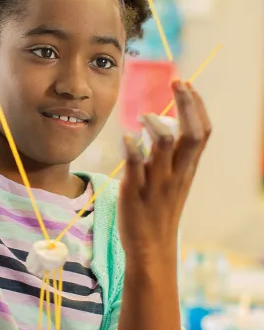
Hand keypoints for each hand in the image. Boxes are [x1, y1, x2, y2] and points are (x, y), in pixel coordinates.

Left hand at [119, 81, 210, 266]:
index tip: (186, 84)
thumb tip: (166, 124)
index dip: (197, 105)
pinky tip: (126, 137)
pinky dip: (131, 146)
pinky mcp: (134, 190)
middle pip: (191, 132)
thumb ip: (172, 155)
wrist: (150, 248)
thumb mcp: (173, 181)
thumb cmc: (158, 211)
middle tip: (176, 81)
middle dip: (186, 103)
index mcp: (187, 169)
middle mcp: (176, 172)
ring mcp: (157, 181)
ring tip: (143, 116)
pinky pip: (136, 164)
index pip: (202, 131)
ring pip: (166, 144)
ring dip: (156, 123)